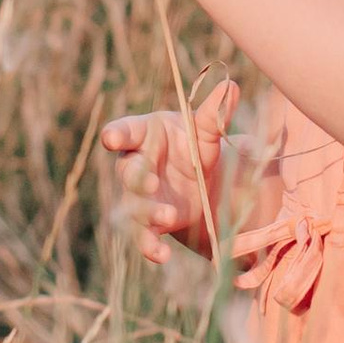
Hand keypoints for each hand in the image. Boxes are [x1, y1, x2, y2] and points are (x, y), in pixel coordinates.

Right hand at [98, 100, 226, 264]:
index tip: (112, 138)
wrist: (205, 179)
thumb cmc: (196, 144)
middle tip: (150, 182)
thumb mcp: (207, 130)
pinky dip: (150, 247)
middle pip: (128, 172)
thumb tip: (231, 86)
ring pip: (134, 207)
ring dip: (147, 213)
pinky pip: (144, 238)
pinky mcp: (152, 223)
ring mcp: (141, 198)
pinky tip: (161, 256)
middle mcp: (136, 166)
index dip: (117, 134)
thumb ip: (215, 112)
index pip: (124, 131)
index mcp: (144, 135)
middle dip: (137, 178)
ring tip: (168, 215)